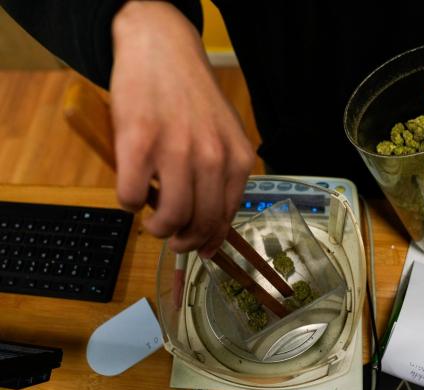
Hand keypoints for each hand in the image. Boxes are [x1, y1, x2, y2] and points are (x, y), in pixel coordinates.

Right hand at [111, 2, 254, 256]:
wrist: (162, 49)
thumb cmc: (192, 96)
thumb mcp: (224, 134)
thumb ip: (221, 173)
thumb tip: (210, 219)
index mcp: (238, 157)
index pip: (228, 216)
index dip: (212, 240)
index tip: (202, 249)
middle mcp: (212, 157)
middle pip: (201, 224)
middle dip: (185, 242)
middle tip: (172, 239)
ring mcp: (177, 150)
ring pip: (170, 218)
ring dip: (158, 230)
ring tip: (151, 222)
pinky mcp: (139, 143)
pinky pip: (132, 197)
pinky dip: (129, 202)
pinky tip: (131, 189)